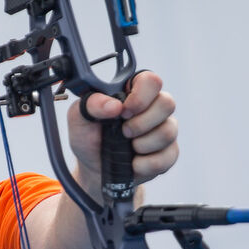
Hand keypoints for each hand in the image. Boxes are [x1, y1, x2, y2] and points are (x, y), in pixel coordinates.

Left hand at [67, 71, 178, 186]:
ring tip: (128, 148)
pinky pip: (168, 156)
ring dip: (143, 144)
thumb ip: (91, 105)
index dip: (140, 96)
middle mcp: (153, 107)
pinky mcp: (168, 153)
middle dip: (141, 123)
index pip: (151, 80)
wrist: (94, 168)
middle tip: (123, 132)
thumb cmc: (89, 138)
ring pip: (169, 131)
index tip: (123, 111)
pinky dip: (146, 164)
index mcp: (133, 91)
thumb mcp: (79, 118)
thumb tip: (114, 105)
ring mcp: (164, 129)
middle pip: (167, 103)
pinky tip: (134, 163)